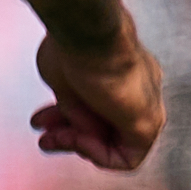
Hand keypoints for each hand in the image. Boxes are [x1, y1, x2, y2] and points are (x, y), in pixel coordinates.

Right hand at [30, 24, 163, 171]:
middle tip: (42, 136)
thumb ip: (72, 106)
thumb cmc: (72, 47)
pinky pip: (129, 157)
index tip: (42, 121)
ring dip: (80, 146)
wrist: (87, 32)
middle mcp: (140, 89)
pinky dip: (99, 155)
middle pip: (107, 127)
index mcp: (123, 73)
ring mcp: (148, 106)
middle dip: (69, 135)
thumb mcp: (63, 82)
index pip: (98, 107)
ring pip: (116, 143)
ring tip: (50, 140)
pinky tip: (78, 139)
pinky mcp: (149, 123)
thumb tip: (74, 127)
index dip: (67, 120)